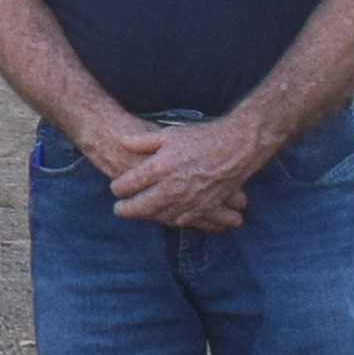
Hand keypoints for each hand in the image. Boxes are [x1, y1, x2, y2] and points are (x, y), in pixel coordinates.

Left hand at [106, 118, 265, 234]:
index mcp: (162, 166)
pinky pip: (182, 221)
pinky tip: (164, 218)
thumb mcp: (170, 133)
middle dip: (127, 210)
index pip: (130, 184)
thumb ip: (143, 140)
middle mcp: (173, 187)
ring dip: (147, 217)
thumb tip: (121, 141)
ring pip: (160, 216)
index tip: (115, 189)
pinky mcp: (204, 208)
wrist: (238, 147)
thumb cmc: (204, 137)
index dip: (119, 188)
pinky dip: (169, 220)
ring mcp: (189, 200)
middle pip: (141, 206)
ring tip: (139, 214)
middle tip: (118, 210)